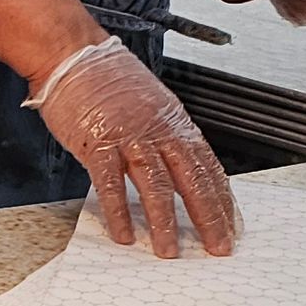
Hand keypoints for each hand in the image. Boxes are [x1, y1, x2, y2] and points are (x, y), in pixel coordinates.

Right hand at [32, 40, 238, 257]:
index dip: (222, 199)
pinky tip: (124, 232)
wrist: (75, 55)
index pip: (208, 167)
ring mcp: (129, 138)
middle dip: (208, 217)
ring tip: (169, 250)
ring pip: (156, 185)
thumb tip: (178, 166)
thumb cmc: (108, 78)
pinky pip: (110, 183)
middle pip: (192, 180)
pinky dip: (118, 211)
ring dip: (164, 222)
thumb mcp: (152, 103)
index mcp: (174, 123)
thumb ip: (166, 134)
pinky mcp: (98, 144)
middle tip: (218, 246)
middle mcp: (158, 131)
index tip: (231, 224)